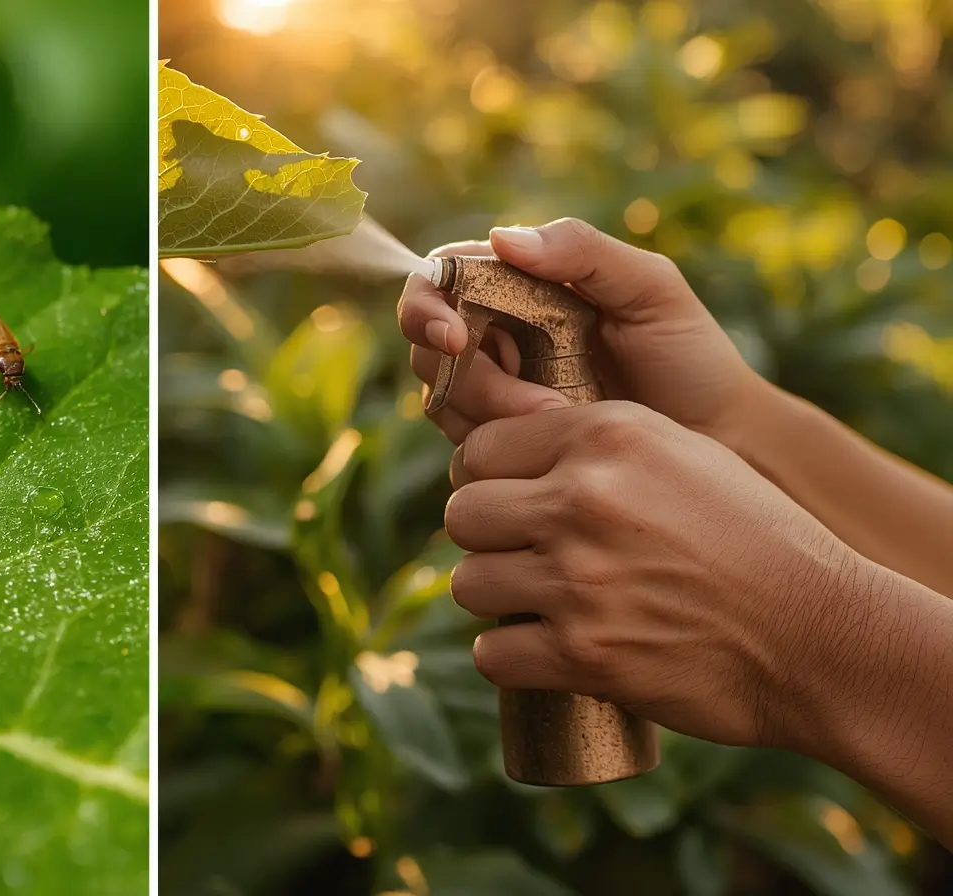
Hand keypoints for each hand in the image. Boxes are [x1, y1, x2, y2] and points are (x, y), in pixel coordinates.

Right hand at [398, 218, 766, 447]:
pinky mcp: (505, 445)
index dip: (426, 306)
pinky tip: (550, 454)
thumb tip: (502, 239)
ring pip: (441, 400)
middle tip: (537, 408)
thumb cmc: (691, 357)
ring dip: (489, 418)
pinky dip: (494, 452)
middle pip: (429, 347)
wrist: (723, 442)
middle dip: (469, 379)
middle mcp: (498, 335)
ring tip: (563, 428)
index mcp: (520, 284)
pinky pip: (467, 447)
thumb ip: (583, 251)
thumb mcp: (650, 289)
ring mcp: (497, 393)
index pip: (439, 279)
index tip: (455, 337)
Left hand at [445, 400, 865, 749]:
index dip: (489, 478)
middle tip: (525, 557)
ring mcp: (578, 579)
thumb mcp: (685, 455)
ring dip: (496, 600)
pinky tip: (542, 652)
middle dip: (487, 539)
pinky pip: (490, 654)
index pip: (482, 448)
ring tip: (541, 604)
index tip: (512, 503)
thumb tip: (508, 453)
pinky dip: (510, 659)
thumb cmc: (756, 541)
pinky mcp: (582, 653)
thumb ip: (598, 444)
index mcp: (607, 437)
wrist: (823, 638)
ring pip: (467, 584)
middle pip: (462, 514)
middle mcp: (584, 499)